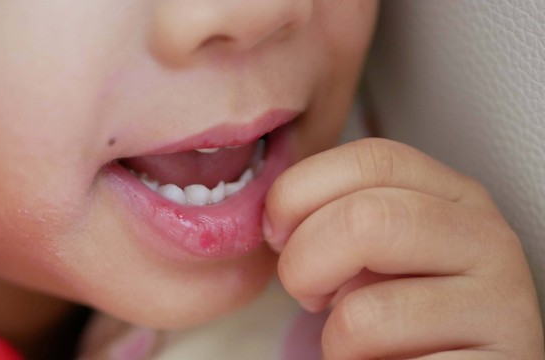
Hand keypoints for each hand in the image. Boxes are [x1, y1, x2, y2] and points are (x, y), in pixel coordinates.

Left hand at [263, 138, 543, 358]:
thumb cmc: (404, 310)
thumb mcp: (374, 248)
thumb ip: (340, 216)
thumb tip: (276, 214)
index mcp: (452, 195)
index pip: (372, 158)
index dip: (300, 191)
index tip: (277, 233)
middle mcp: (486, 238)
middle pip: (366, 220)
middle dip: (305, 262)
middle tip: (307, 293)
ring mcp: (500, 305)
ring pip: (369, 310)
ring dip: (335, 336)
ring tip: (353, 342)